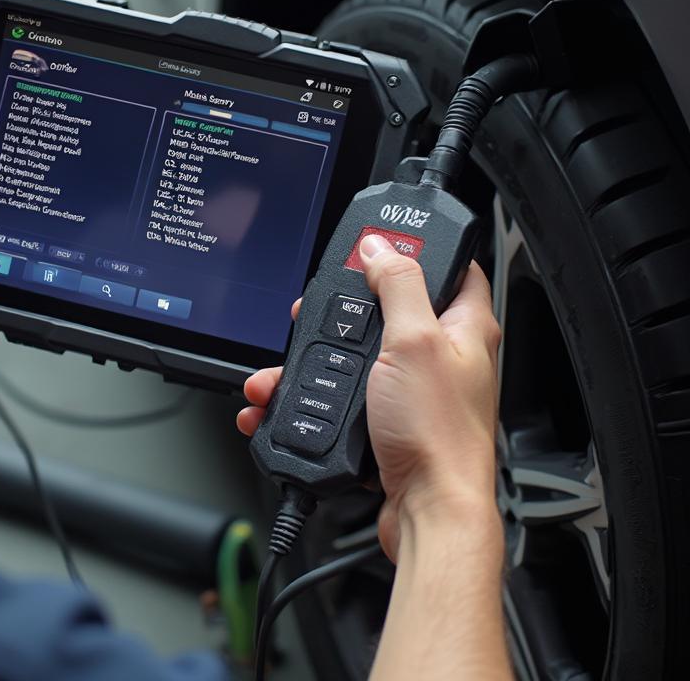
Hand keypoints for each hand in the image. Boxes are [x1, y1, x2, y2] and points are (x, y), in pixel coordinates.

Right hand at [238, 234, 500, 560]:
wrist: (429, 513)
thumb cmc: (438, 436)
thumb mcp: (412, 341)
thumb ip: (397, 287)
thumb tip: (381, 248)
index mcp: (464, 327)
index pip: (453, 266)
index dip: (418, 247)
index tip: (381, 241)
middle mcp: (445, 356)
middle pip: (392, 308)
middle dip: (346, 309)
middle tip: (317, 309)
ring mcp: (418, 389)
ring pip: (362, 354)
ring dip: (320, 357)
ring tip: (289, 362)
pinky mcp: (393, 420)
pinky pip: (350, 394)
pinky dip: (319, 395)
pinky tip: (290, 398)